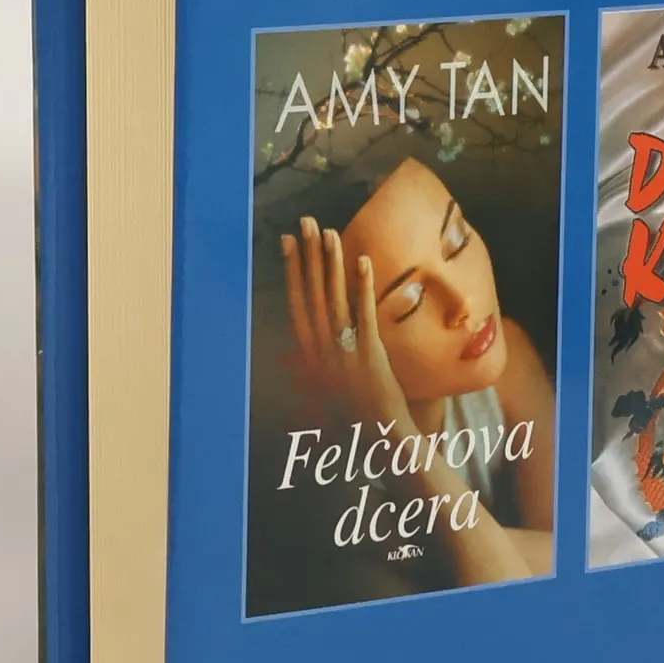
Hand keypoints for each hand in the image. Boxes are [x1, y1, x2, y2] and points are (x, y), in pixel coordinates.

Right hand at [280, 217, 414, 437]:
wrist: (376, 441)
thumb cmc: (352, 421)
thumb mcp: (324, 392)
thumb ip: (315, 368)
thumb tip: (303, 355)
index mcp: (308, 355)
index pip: (296, 303)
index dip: (292, 271)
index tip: (287, 242)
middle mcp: (319, 350)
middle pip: (311, 293)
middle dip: (307, 255)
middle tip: (305, 222)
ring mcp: (342, 350)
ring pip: (333, 298)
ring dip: (330, 263)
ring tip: (329, 232)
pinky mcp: (368, 353)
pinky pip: (363, 312)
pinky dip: (361, 286)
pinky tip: (363, 260)